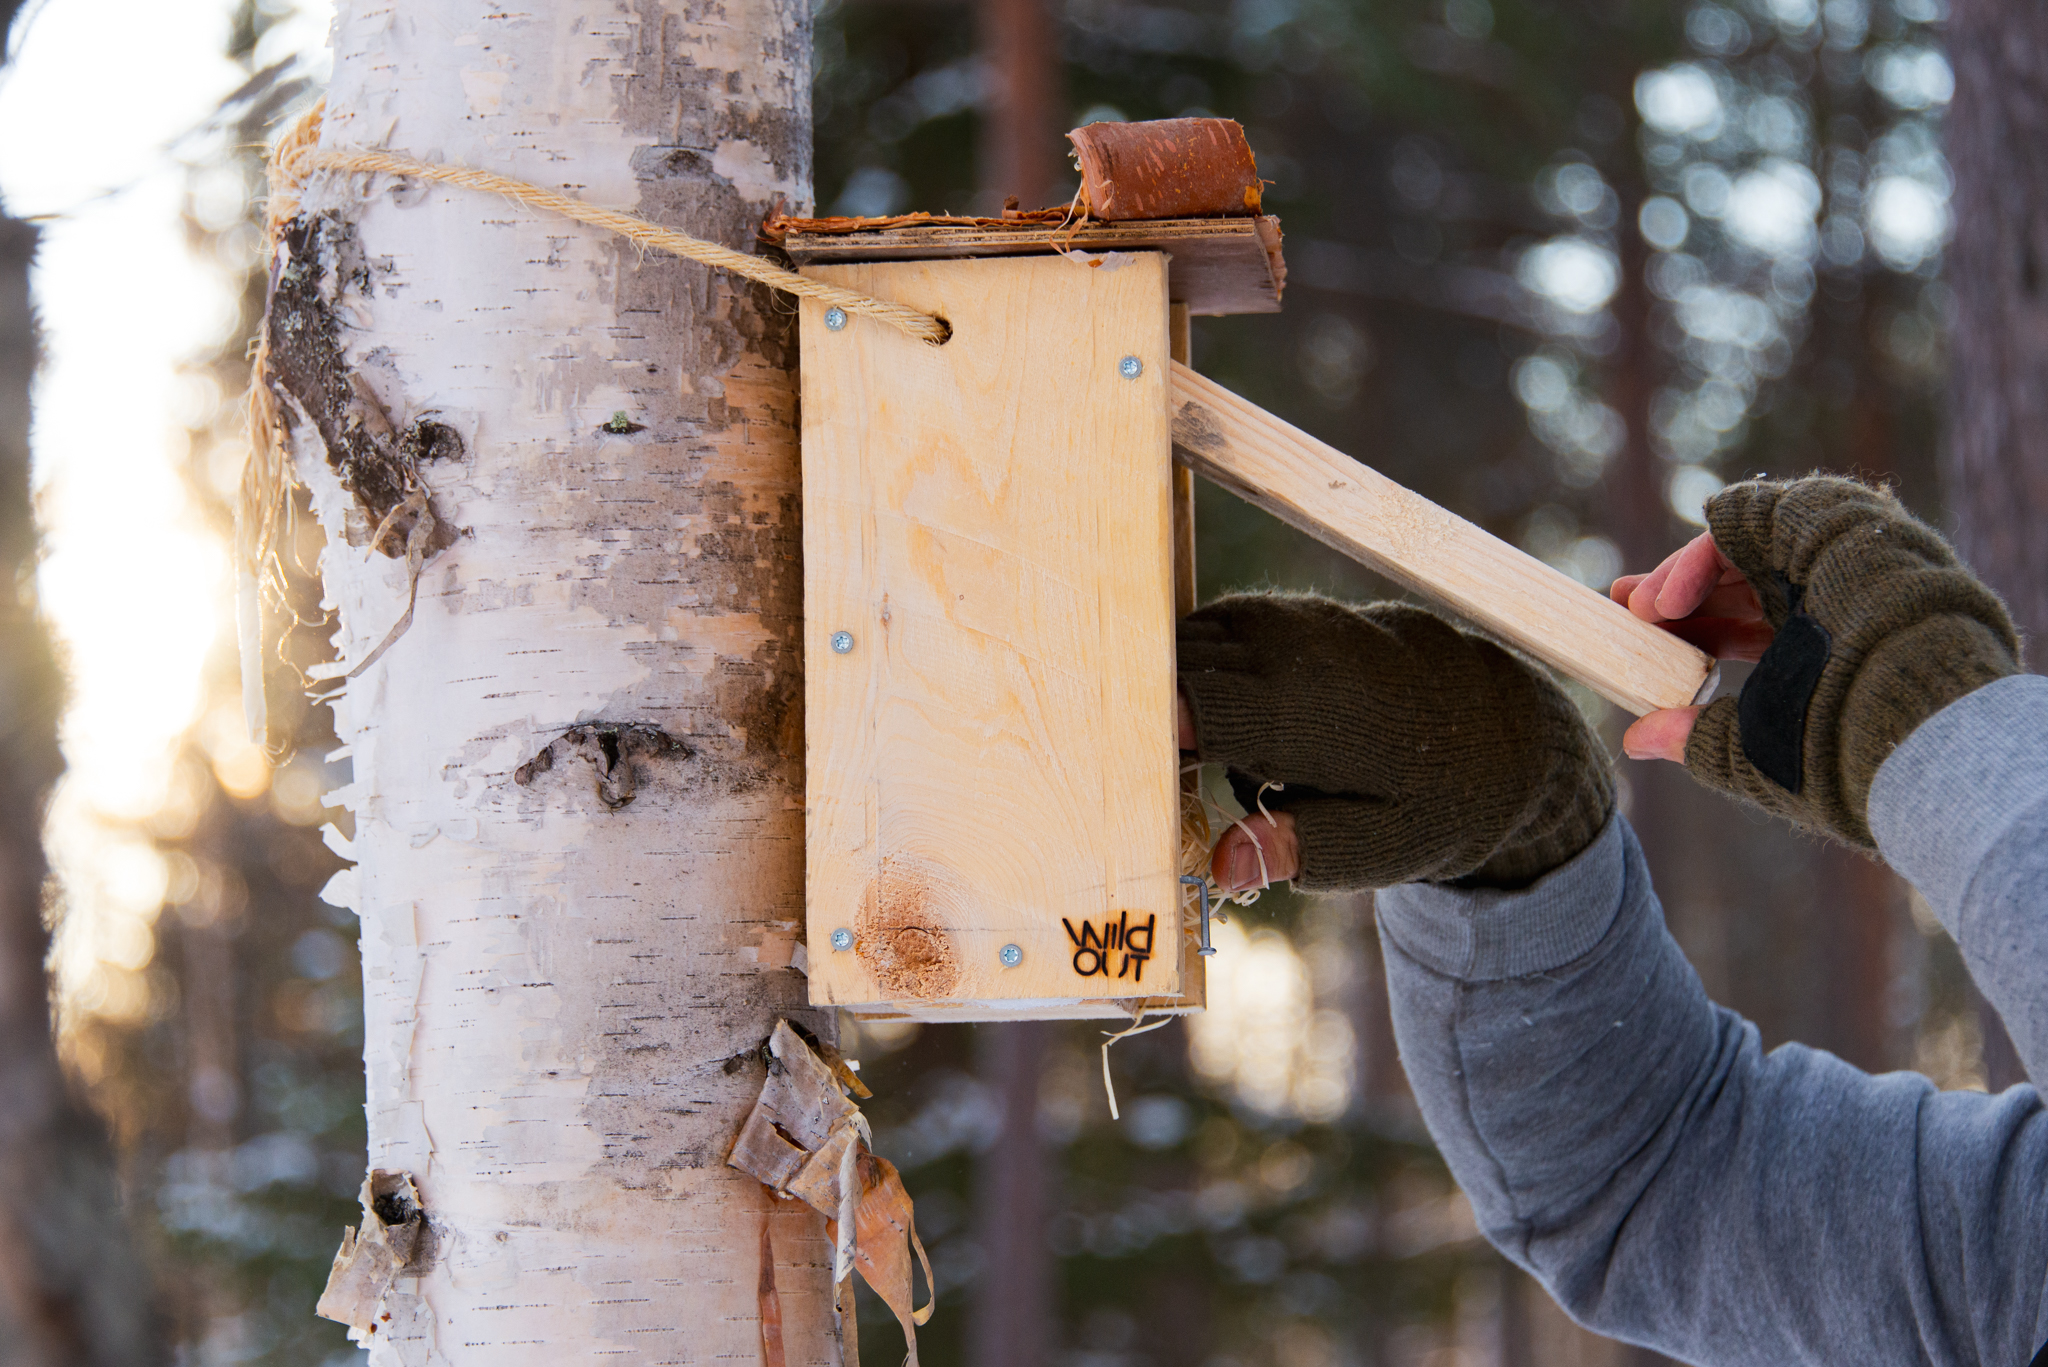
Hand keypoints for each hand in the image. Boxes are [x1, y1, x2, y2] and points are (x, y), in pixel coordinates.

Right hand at [1176, 595, 1612, 891]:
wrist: (1509, 725)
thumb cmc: (1443, 800)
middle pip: (1177, 663)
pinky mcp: (1294, 612)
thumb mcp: (1383, 848)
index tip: (1124, 779)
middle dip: (1143, 711)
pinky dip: (1198, 664)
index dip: (1146, 735)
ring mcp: (1295, 620)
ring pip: (1191, 636)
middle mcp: (1297, 651)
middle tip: (1136, 776)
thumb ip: (1299, 849)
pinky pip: (1219, 625)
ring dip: (1170, 687)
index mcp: (1314, 713)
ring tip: (1185, 756)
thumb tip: (1218, 869)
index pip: (1194, 702)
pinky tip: (1214, 719)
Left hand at [1610, 477, 2017, 847]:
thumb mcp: (1755, 748)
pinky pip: (1748, 518)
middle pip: (1735, 582)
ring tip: (1639, 611)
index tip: (1636, 640)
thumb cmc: (1841, 739)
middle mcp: (1832, 594)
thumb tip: (1634, 742)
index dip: (1689, 629)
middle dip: (1673, 598)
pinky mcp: (1831, 515)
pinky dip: (1701, 553)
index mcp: (1826, 646)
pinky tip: (1668, 598)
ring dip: (1679, 578)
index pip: (1744, 626)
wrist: (1907, 706)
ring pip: (1737, 547)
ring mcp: (1834, 551)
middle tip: (1624, 613)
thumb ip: (1696, 739)